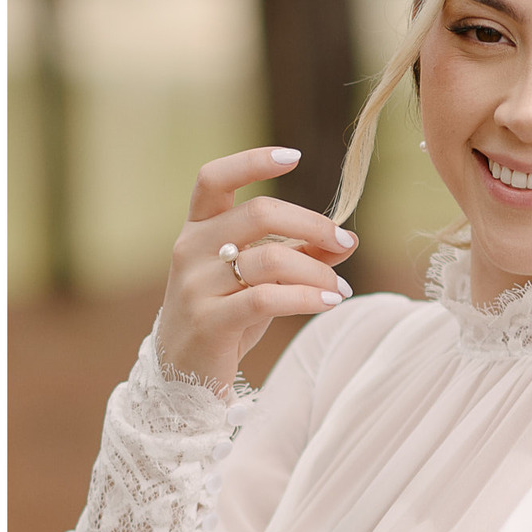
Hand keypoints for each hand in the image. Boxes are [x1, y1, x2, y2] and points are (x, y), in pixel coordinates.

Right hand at [155, 147, 357, 395]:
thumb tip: (347, 238)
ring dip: (317, 271)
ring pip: (270, 260)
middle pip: (258, 213)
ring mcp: (196, 286)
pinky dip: (307, 297)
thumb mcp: (259, 279)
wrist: (184, 374)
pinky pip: (267, 298)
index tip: (294, 157)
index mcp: (198, 229)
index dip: (252, 161)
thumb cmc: (227, 316)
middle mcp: (190, 249)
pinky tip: (330, 302)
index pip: (214, 179)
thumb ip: (298, 254)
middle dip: (311, 224)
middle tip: (344, 242)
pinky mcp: (209, 322)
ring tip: (340, 288)